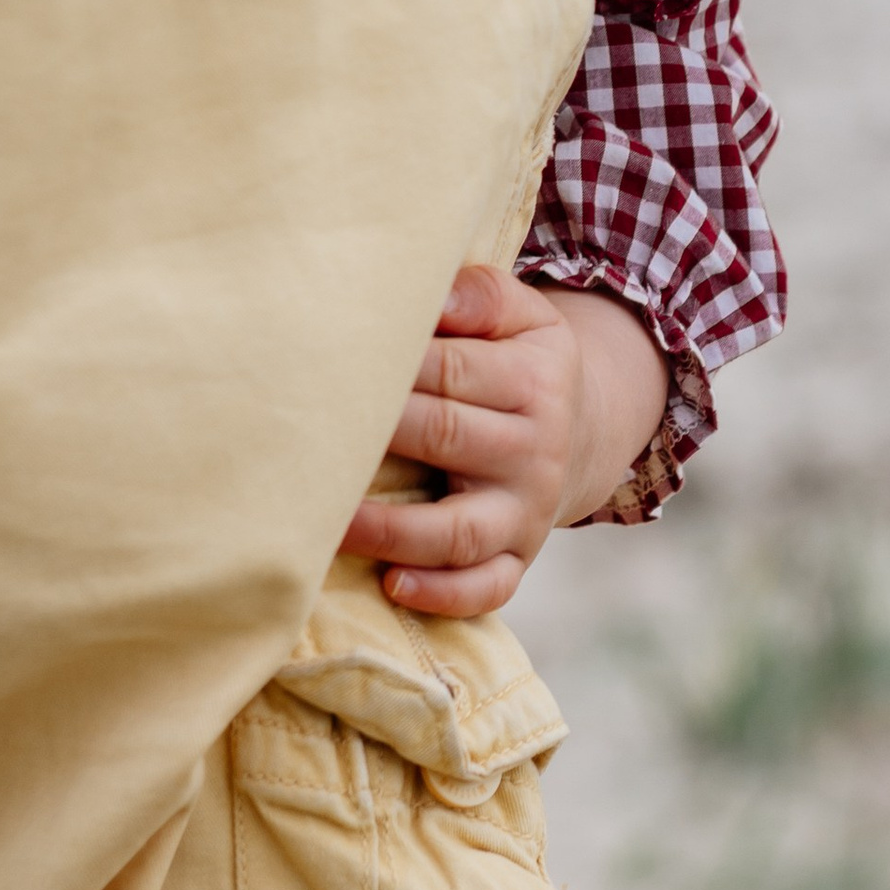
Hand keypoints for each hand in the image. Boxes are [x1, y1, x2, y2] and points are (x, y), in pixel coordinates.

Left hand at [343, 263, 670, 617]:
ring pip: (460, 530)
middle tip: (308, 431)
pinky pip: (487, 587)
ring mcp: (528, 512)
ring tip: (331, 521)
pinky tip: (393, 585)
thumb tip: (432, 296)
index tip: (329, 363)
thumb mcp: (523, 315)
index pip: (452, 370)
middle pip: (446, 439)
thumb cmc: (521, 362)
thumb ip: (482, 295)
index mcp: (534, 380)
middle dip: (379, 433)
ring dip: (393, 530)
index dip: (391, 367)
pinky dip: (443, 594)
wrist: (582, 430)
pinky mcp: (519, 559)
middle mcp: (536, 449)